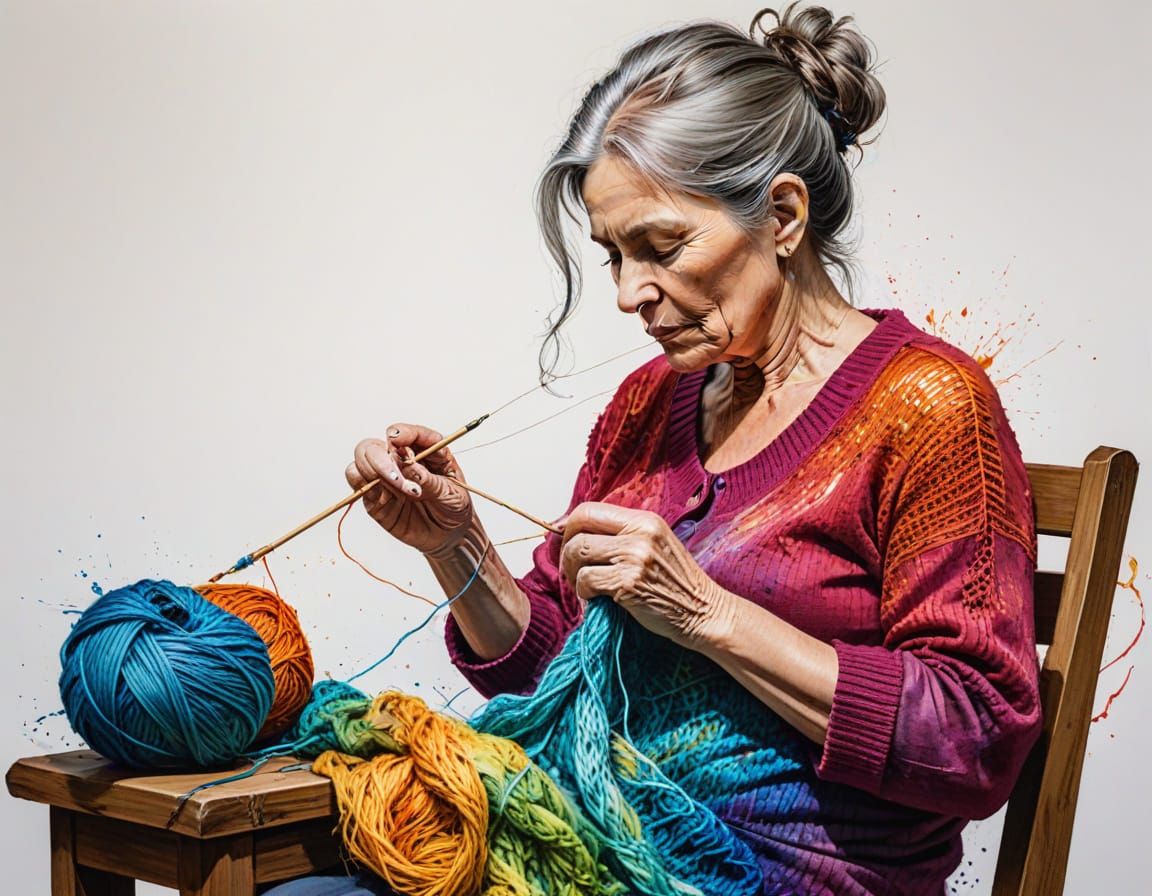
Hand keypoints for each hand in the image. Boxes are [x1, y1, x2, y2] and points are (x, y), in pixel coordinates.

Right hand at [347, 424, 475, 554]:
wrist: (450, 534)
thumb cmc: (454, 507)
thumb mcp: (451, 493)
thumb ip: (428, 480)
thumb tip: (408, 465)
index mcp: (424, 450)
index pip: (405, 433)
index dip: (400, 433)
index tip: (396, 440)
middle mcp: (400, 460)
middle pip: (374, 445)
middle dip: (381, 458)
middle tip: (397, 477)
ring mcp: (385, 478)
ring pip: (361, 461)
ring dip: (375, 472)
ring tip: (401, 490)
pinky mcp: (374, 498)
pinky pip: (358, 484)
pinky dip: (364, 486)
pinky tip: (387, 497)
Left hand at [558, 501, 733, 648]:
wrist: (705, 611)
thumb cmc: (677, 583)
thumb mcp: (654, 544)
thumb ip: (622, 536)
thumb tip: (575, 532)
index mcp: (644, 519)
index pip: (588, 509)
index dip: (568, 526)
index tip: (565, 544)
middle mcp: (639, 532)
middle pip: (577, 530)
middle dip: (565, 552)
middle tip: (572, 570)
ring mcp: (634, 557)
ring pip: (577, 554)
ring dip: (572, 575)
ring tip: (585, 588)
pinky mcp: (629, 583)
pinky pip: (585, 581)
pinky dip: (583, 594)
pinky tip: (595, 602)